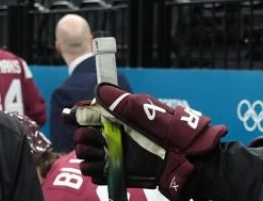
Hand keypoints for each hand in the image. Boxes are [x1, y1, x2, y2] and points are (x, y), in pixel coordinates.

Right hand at [65, 84, 226, 199]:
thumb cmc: (175, 131)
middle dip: (83, 136)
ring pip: (87, 154)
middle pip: (85, 134)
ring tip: (98, 155)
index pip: (92, 112)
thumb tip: (98, 90)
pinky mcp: (121, 171)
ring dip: (86, 154)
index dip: (78, 114)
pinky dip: (94, 171)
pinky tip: (100, 168)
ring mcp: (118, 153)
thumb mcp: (150, 112)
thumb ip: (124, 103)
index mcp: (121, 115)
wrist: (192, 160)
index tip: (70, 116)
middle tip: (92, 139)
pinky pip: (97, 173)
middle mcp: (116, 133)